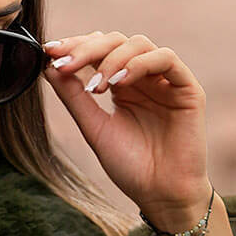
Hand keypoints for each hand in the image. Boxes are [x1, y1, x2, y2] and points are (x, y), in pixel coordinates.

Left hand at [41, 30, 211, 225]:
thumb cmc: (130, 166)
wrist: (160, 195)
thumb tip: (48, 66)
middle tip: (65, 64)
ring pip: (139, 44)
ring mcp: (165, 80)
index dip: (75, 46)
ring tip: (95, 88)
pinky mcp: (187, 88)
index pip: (98, 50)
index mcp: (121, 85)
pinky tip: (120, 83)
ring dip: (111, 59)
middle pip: (115, 41)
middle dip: (87, 49)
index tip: (49, 52)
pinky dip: (140, 64)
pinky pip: (166, 58)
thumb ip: (74, 97)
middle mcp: (143, 77)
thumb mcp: (94, 129)